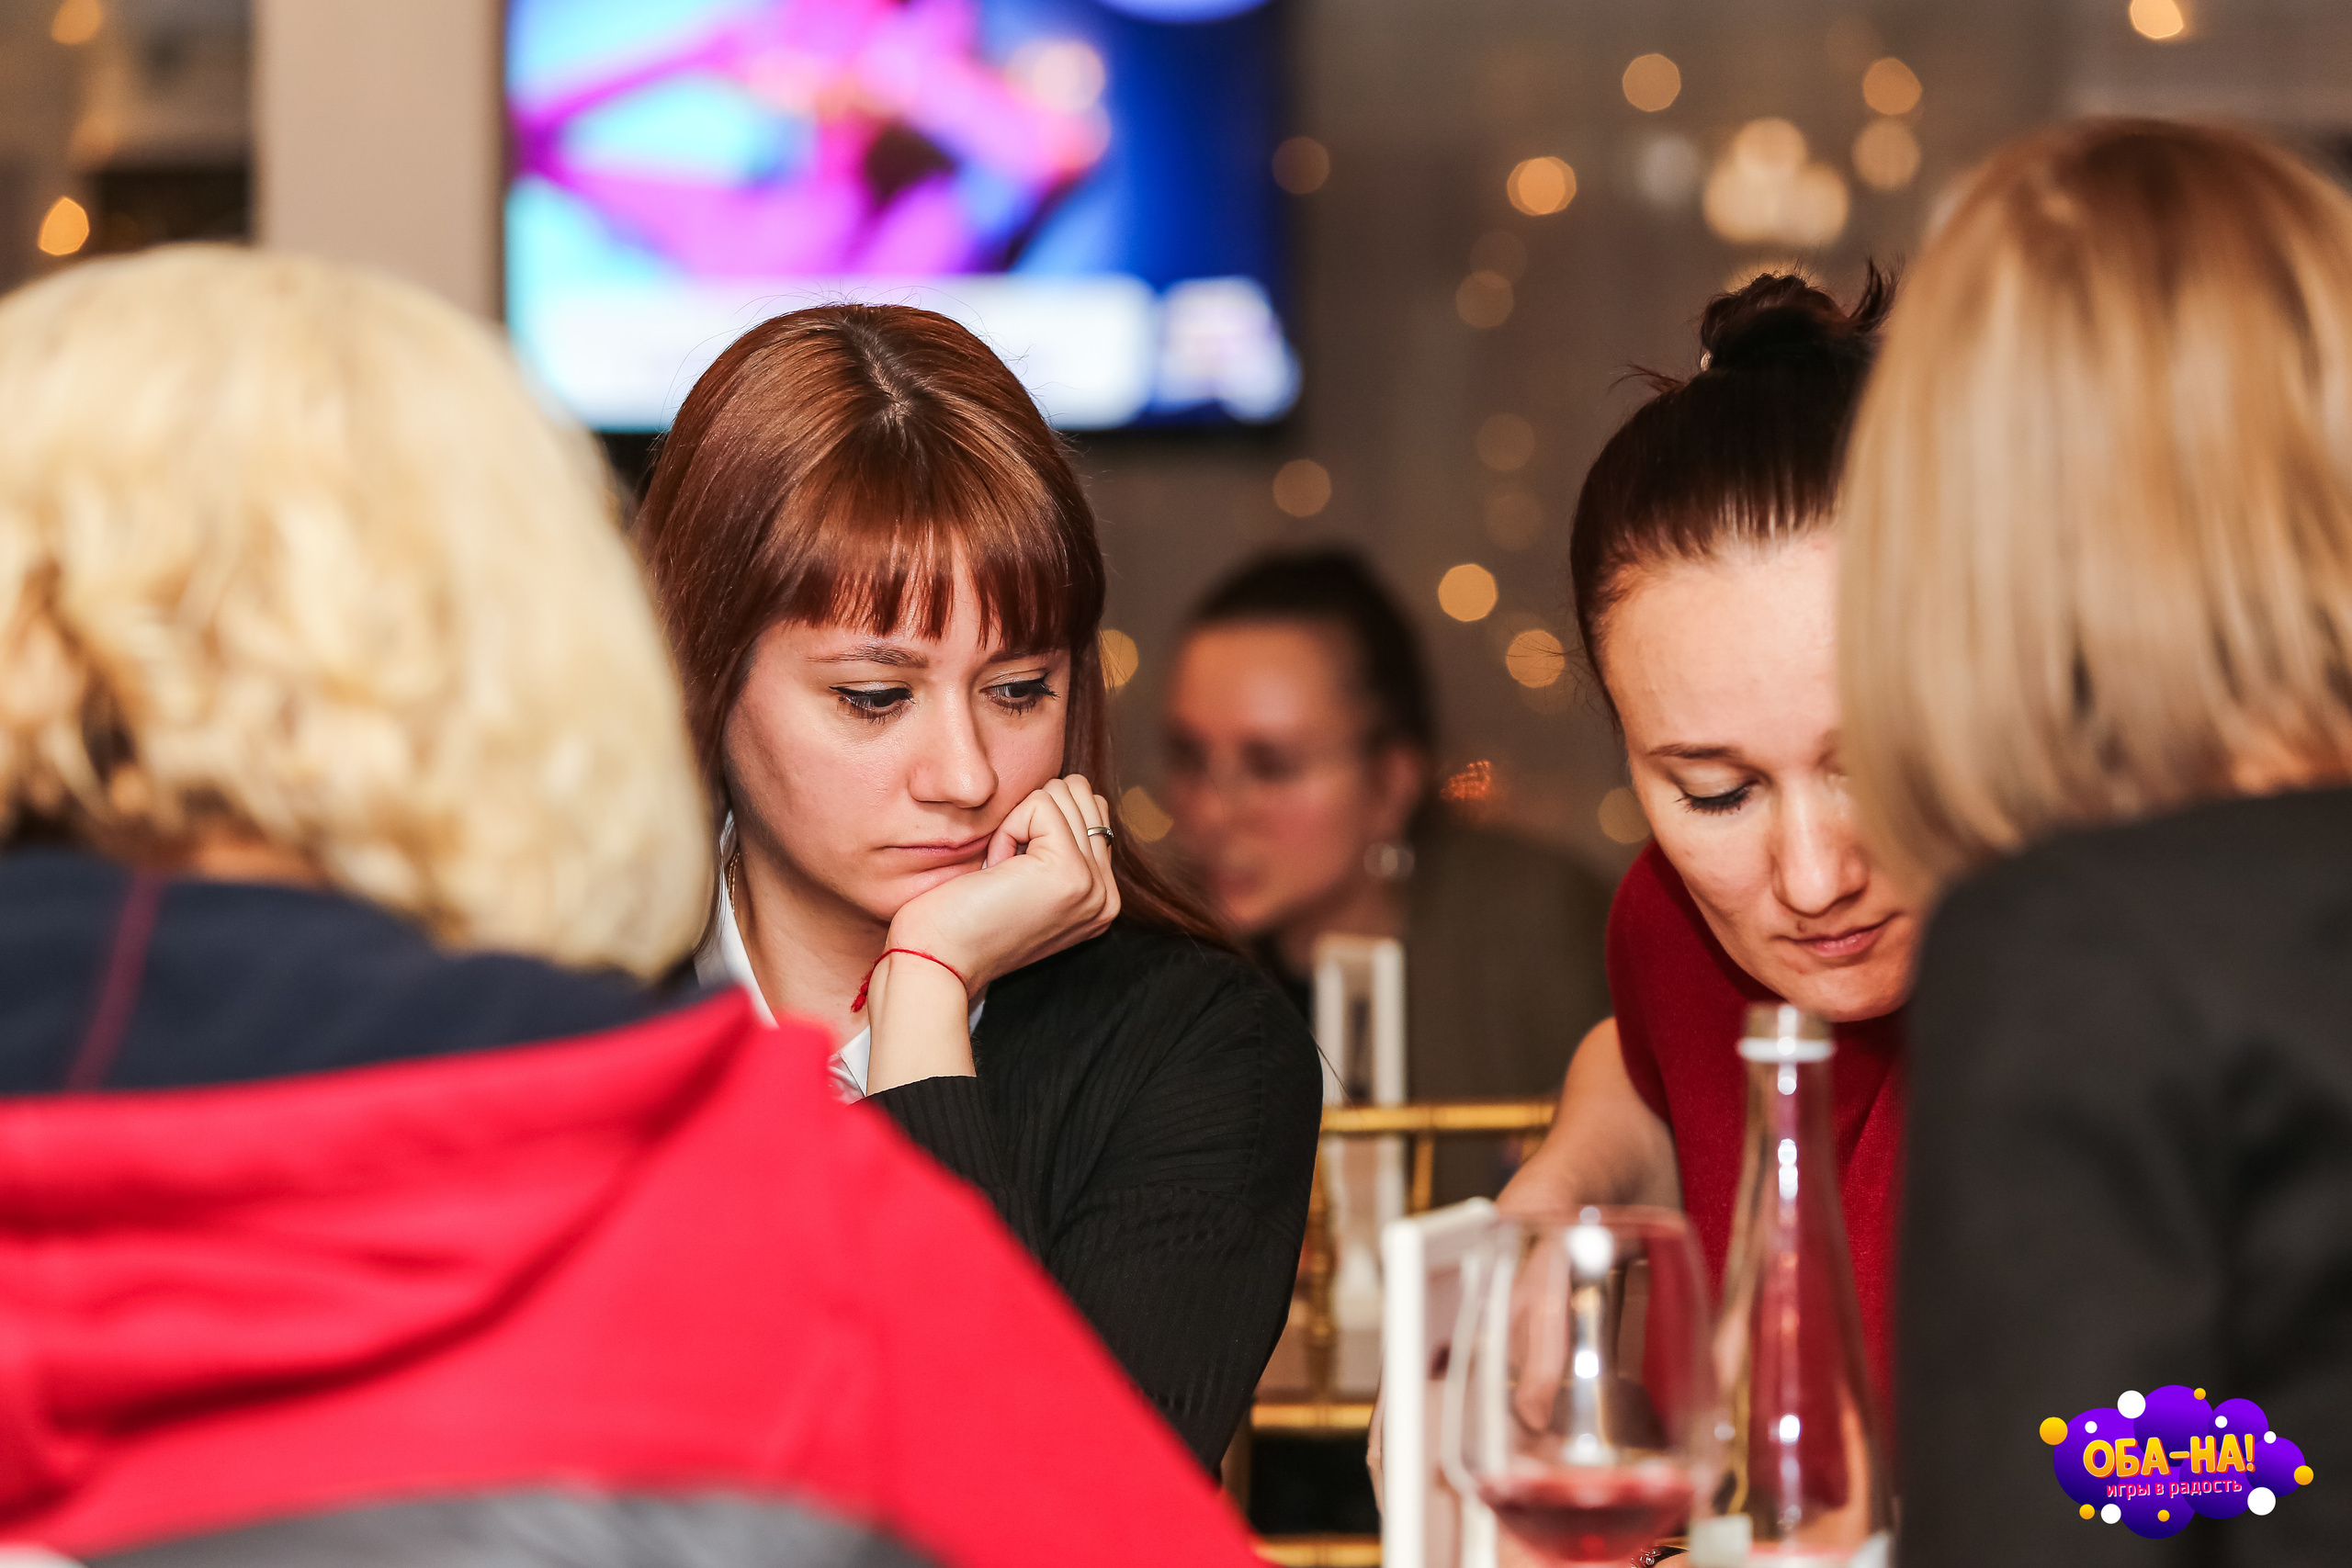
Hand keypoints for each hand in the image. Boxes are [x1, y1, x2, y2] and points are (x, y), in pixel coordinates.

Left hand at [862, 776, 1118, 1092]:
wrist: (938, 958)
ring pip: (1064, 795)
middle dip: (1032, 818)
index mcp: (1100, 899)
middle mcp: (1106, 896)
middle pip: (1082, 796)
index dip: (1040, 823)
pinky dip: (1008, 829)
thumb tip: (1068, 789)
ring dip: (1019, 824)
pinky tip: (996, 870)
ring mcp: (1093, 886)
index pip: (1092, 813)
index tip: (1013, 873)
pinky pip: (1040, 805)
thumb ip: (1058, 847)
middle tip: (1005, 871)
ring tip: (1002, 873)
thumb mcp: (1025, 883)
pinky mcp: (1069, 872)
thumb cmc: (963, 918)